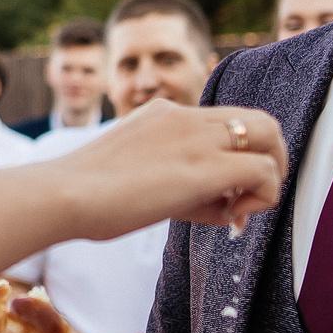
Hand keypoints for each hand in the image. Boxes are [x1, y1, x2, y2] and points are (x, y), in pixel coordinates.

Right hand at [58, 101, 287, 239]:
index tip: (223, 195)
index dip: (236, 156)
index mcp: (165, 113)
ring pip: (270, 134)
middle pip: (260, 120)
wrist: (62, 195)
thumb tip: (227, 210)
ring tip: (242, 209)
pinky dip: (263, 197)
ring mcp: (196, 137)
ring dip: (271, 175)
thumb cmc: (87, 198)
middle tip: (249, 198)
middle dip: (270, 159)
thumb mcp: (136, 175)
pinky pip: (263, 171)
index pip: (225, 123)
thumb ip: (180, 182)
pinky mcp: (204, 167)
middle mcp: (185, 115)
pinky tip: (233, 219)